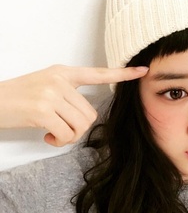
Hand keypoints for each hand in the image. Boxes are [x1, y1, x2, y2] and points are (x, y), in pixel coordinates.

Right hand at [0, 64, 147, 146]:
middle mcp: (60, 81)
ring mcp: (51, 94)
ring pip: (81, 125)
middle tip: (61, 130)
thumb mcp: (45, 86)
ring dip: (68, 136)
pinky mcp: (42, 110)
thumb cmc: (19, 99)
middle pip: (90, 114)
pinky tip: (47, 137)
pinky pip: (66, 134)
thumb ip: (67, 93)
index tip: (142, 71)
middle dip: (78, 129)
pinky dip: (58, 141)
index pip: (98, 73)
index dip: (122, 73)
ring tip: (53, 132)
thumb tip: (87, 114)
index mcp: (63, 73)